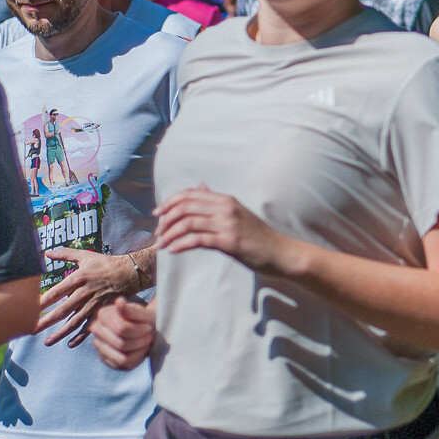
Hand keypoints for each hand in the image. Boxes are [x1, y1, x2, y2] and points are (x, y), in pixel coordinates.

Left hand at [37, 247, 136, 346]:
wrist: (129, 272)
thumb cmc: (105, 263)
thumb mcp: (85, 255)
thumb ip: (65, 254)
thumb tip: (47, 252)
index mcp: (78, 278)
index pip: (56, 293)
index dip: (41, 303)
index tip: (28, 311)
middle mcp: (84, 293)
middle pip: (62, 310)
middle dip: (45, 321)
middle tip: (31, 330)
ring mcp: (94, 304)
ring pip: (74, 322)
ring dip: (60, 333)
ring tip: (46, 342)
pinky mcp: (102, 311)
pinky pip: (90, 326)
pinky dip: (81, 336)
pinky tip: (70, 344)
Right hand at [92, 297, 155, 369]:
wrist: (146, 327)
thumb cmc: (145, 318)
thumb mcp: (143, 313)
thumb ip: (130, 310)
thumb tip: (119, 301)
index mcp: (103, 314)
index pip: (122, 329)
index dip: (139, 330)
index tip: (148, 326)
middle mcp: (96, 329)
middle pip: (122, 344)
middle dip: (140, 341)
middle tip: (149, 335)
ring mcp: (99, 345)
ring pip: (122, 357)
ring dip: (139, 350)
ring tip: (146, 341)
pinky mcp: (105, 359)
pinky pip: (122, 365)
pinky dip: (136, 358)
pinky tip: (141, 349)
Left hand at [155, 185, 285, 274]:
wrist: (281, 251)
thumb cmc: (258, 235)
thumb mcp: (237, 212)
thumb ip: (216, 201)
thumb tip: (200, 186)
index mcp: (226, 200)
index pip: (190, 194)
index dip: (170, 202)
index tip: (157, 214)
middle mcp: (226, 208)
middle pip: (186, 206)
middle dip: (166, 219)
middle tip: (158, 232)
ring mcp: (228, 224)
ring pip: (188, 223)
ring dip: (169, 234)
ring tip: (162, 244)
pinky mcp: (229, 242)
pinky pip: (197, 240)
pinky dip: (180, 244)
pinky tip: (172, 250)